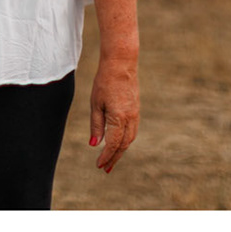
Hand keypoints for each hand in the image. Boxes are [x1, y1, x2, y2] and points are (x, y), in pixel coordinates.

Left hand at [89, 53, 139, 171]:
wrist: (121, 63)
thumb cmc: (105, 82)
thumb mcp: (96, 104)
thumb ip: (96, 125)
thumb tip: (94, 145)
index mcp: (119, 118)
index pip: (113, 144)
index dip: (106, 157)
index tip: (99, 165)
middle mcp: (130, 117)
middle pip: (124, 144)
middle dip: (114, 157)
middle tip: (105, 168)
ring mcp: (135, 112)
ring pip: (130, 138)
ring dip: (121, 150)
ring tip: (112, 158)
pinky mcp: (136, 107)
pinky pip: (133, 129)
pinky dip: (126, 139)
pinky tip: (119, 141)